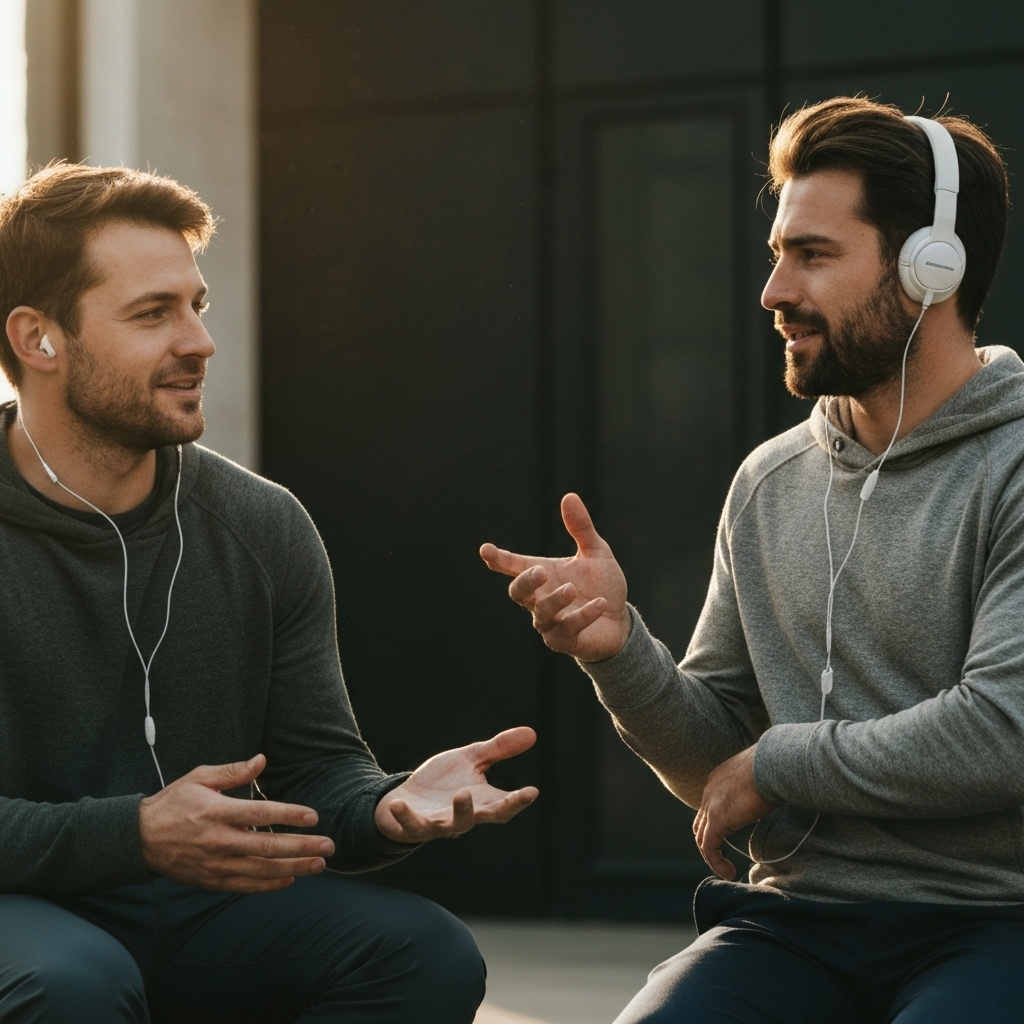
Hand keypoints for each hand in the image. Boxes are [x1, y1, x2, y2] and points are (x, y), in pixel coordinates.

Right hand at [139, 754, 334, 892]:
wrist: (139, 839)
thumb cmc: (173, 803)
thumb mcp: (199, 778)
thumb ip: (233, 772)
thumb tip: (262, 760)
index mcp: (218, 812)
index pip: (262, 814)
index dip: (290, 815)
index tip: (314, 817)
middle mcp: (219, 841)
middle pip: (268, 846)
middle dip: (302, 847)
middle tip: (328, 846)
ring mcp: (216, 864)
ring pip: (262, 870)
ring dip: (294, 868)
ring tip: (319, 865)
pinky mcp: (211, 880)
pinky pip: (246, 886)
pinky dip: (269, 884)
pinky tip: (290, 879)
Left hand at [375, 727, 538, 842]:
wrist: (404, 798)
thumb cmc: (442, 783)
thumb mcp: (471, 760)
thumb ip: (499, 750)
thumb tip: (532, 733)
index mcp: (481, 801)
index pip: (504, 804)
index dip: (519, 800)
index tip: (532, 791)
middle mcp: (464, 816)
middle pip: (487, 816)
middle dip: (500, 808)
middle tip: (512, 799)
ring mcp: (440, 823)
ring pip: (455, 825)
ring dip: (460, 812)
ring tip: (462, 794)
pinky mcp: (414, 826)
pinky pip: (411, 825)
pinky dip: (405, 817)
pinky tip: (398, 803)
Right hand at [480, 493, 630, 661]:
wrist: (619, 621)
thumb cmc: (602, 586)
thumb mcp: (596, 552)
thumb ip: (581, 528)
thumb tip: (569, 496)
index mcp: (543, 574)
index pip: (513, 566)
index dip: (499, 559)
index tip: (485, 550)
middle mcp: (540, 599)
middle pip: (518, 593)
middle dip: (525, 582)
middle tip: (540, 571)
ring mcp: (550, 622)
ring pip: (541, 614)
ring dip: (554, 601)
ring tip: (572, 588)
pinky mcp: (565, 640)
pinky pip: (567, 630)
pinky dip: (583, 615)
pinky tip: (600, 604)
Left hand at [694, 745, 778, 880]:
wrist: (773, 763)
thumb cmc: (774, 766)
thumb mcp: (760, 777)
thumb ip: (757, 787)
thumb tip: (772, 792)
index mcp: (718, 779)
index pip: (710, 805)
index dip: (717, 823)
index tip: (734, 836)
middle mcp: (709, 791)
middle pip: (701, 822)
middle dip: (710, 841)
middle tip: (724, 858)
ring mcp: (710, 805)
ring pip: (702, 837)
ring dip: (712, 856)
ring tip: (728, 870)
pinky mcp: (716, 820)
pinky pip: (708, 847)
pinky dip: (715, 862)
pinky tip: (730, 872)